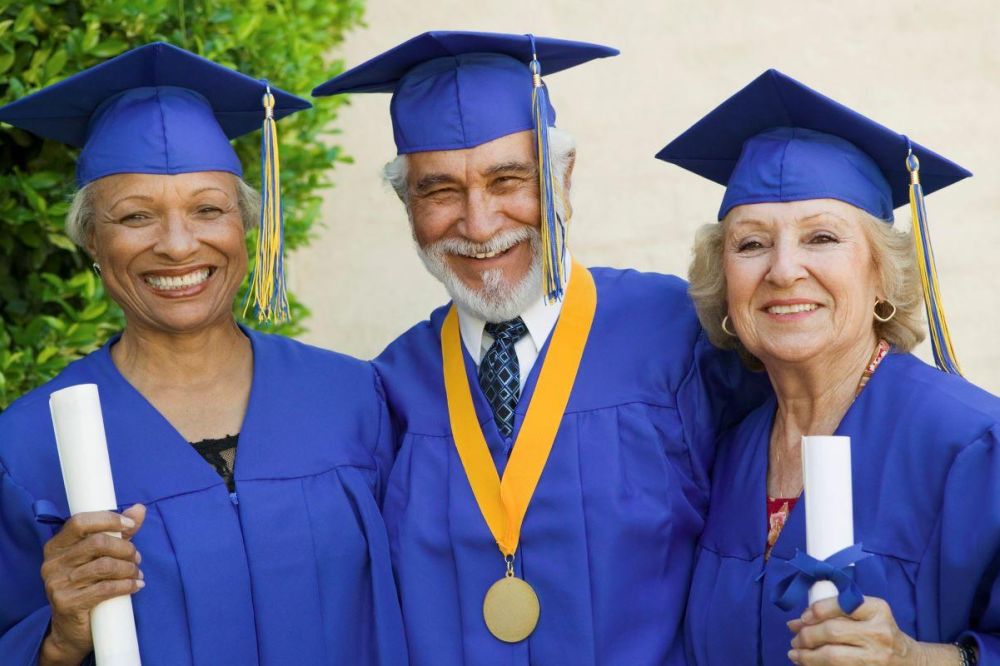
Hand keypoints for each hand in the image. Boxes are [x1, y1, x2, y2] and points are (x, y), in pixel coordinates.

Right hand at [39, 505, 145, 665]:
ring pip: (104, 566)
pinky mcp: (67, 603)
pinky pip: (105, 588)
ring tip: (137, 573)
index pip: (80, 522)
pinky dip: (127, 585)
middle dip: (125, 548)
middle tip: (137, 558)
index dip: (108, 520)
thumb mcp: (100, 555)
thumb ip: (118, 532)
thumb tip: (139, 508)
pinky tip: (137, 585)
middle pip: (97, 543)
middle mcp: (52, 563)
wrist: (70, 629)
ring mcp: (57, 584)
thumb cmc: (87, 584)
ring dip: (128, 568)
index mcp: (56, 546)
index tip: (130, 526)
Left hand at [787, 596, 961, 664]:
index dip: (818, 610)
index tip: (803, 617)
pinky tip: (807, 664)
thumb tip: (795, 623)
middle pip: (833, 632)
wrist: (909, 661)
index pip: (842, 604)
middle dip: (807, 635)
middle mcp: (879, 633)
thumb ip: (834, 613)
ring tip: (795, 654)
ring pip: (832, 657)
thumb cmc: (879, 632)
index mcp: (877, 610)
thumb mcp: (866, 614)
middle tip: (795, 638)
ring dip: (807, 656)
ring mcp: (876, 657)